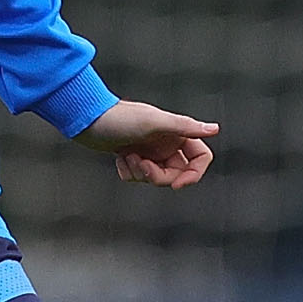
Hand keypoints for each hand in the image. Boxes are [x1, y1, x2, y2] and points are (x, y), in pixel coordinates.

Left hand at [76, 100, 217, 189]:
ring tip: (126, 155)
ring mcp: (150, 151)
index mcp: (176, 134)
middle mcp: (166, 143)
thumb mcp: (155, 122)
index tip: (176, 184)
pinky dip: (127, 172)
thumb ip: (185, 126)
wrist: (88, 119)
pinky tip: (118, 157)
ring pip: (155, 178)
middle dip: (156, 175)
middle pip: (176, 174)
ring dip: (139, 172)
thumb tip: (214, 129)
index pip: (200, 159)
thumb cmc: (120, 117)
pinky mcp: (133, 157)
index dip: (193, 175)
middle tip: (140, 164)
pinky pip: (137, 177)